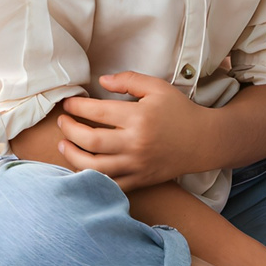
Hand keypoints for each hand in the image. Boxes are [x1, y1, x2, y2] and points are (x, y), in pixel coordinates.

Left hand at [51, 71, 218, 190]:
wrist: (203, 141)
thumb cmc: (179, 111)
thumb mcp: (157, 87)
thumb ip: (128, 80)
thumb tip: (101, 81)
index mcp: (138, 117)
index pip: (97, 112)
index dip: (76, 107)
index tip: (68, 104)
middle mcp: (135, 143)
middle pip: (90, 140)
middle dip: (69, 130)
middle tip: (63, 122)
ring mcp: (137, 165)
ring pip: (95, 167)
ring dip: (73, 156)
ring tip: (63, 146)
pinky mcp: (140, 180)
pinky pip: (110, 185)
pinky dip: (92, 179)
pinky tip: (81, 167)